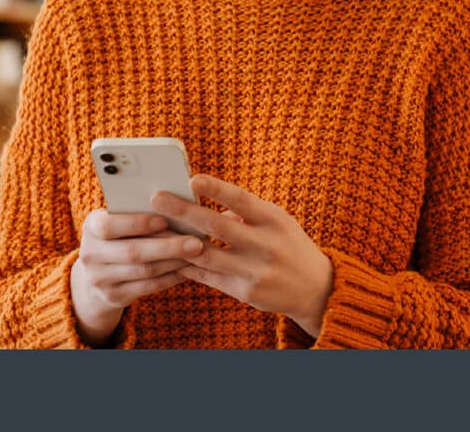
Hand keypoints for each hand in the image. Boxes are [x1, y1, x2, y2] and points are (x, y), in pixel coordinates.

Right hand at [70, 209, 203, 346]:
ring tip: (197, 253)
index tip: (165, 220)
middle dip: (167, 247)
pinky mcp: (114, 297)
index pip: (109, 226)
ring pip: (144, 271)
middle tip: (196, 242)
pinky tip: (188, 268)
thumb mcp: (116, 220)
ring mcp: (100, 280)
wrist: (95, 274)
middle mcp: (90, 255)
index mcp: (90, 227)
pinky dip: (171, 277)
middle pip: (132, 252)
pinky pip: (148, 287)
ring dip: (174, 262)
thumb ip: (136, 212)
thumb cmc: (117, 235)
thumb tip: (175, 205)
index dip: (137, 224)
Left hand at [152, 174, 333, 338]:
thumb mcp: (276, 221)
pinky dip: (187, 266)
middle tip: (157, 199)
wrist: (315, 288)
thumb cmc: (288, 244)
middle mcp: (265, 244)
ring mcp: (255, 270)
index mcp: (273, 219)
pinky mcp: (245, 292)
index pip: (241, 199)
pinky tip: (169, 256)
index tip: (191, 178)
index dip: (216, 188)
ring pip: (207, 255)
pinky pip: (208, 277)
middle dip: (184, 211)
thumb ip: (244, 213)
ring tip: (154, 231)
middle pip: (217, 226)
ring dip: (177, 242)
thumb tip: (203, 207)